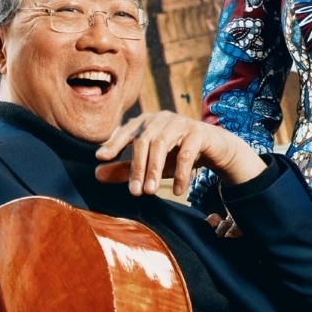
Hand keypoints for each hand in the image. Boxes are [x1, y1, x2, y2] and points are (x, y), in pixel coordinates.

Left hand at [95, 111, 265, 195]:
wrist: (215, 148)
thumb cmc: (177, 154)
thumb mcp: (151, 164)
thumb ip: (126, 169)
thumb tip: (96, 175)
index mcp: (146, 122)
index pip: (126, 131)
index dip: (113, 143)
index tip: (100, 158)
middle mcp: (161, 118)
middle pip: (143, 141)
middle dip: (137, 167)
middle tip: (134, 192)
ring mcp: (180, 123)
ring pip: (162, 144)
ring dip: (155, 170)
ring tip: (150, 192)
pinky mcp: (199, 132)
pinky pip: (186, 153)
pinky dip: (180, 174)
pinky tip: (177, 191)